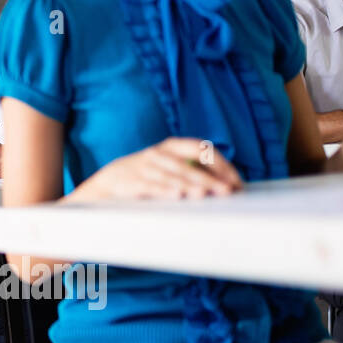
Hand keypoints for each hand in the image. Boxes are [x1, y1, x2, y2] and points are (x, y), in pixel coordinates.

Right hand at [71, 137, 241, 201]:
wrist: (108, 183)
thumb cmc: (146, 176)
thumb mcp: (168, 166)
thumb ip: (193, 170)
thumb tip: (228, 185)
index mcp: (171, 147)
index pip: (201, 149)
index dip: (219, 164)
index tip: (234, 181)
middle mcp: (159, 154)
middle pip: (189, 165)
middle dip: (209, 179)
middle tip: (227, 191)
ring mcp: (144, 167)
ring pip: (171, 176)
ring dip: (189, 185)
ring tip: (204, 194)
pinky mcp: (132, 182)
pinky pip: (151, 186)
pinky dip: (164, 190)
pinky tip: (176, 196)